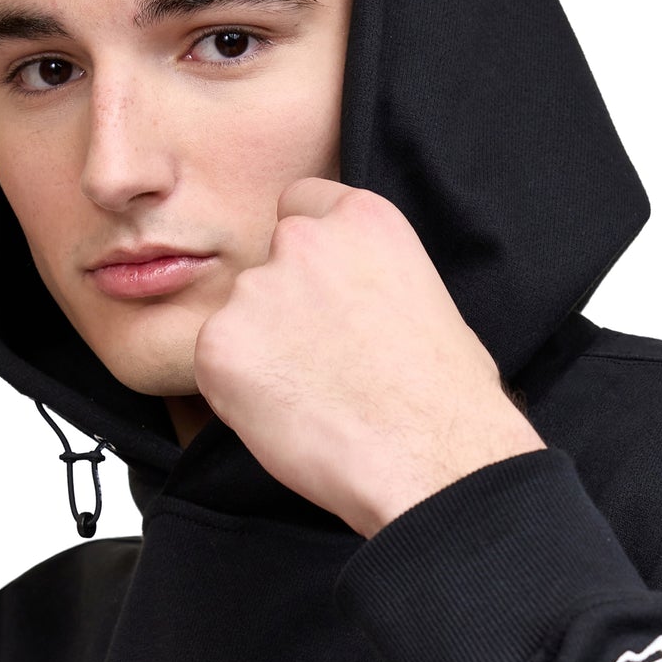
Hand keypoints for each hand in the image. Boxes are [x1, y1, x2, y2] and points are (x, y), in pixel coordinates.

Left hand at [192, 179, 544, 536]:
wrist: (429, 457)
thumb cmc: (445, 397)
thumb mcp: (425, 300)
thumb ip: (370, 277)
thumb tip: (348, 301)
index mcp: (361, 219)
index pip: (301, 204)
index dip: (306, 254)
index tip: (317, 289)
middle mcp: (301, 241)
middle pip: (267, 264)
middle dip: (282, 306)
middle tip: (319, 361)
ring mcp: (255, 291)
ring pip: (239, 317)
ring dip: (260, 350)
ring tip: (312, 398)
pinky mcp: (219, 344)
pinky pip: (215, 364)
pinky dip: (238, 392)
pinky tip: (287, 416)